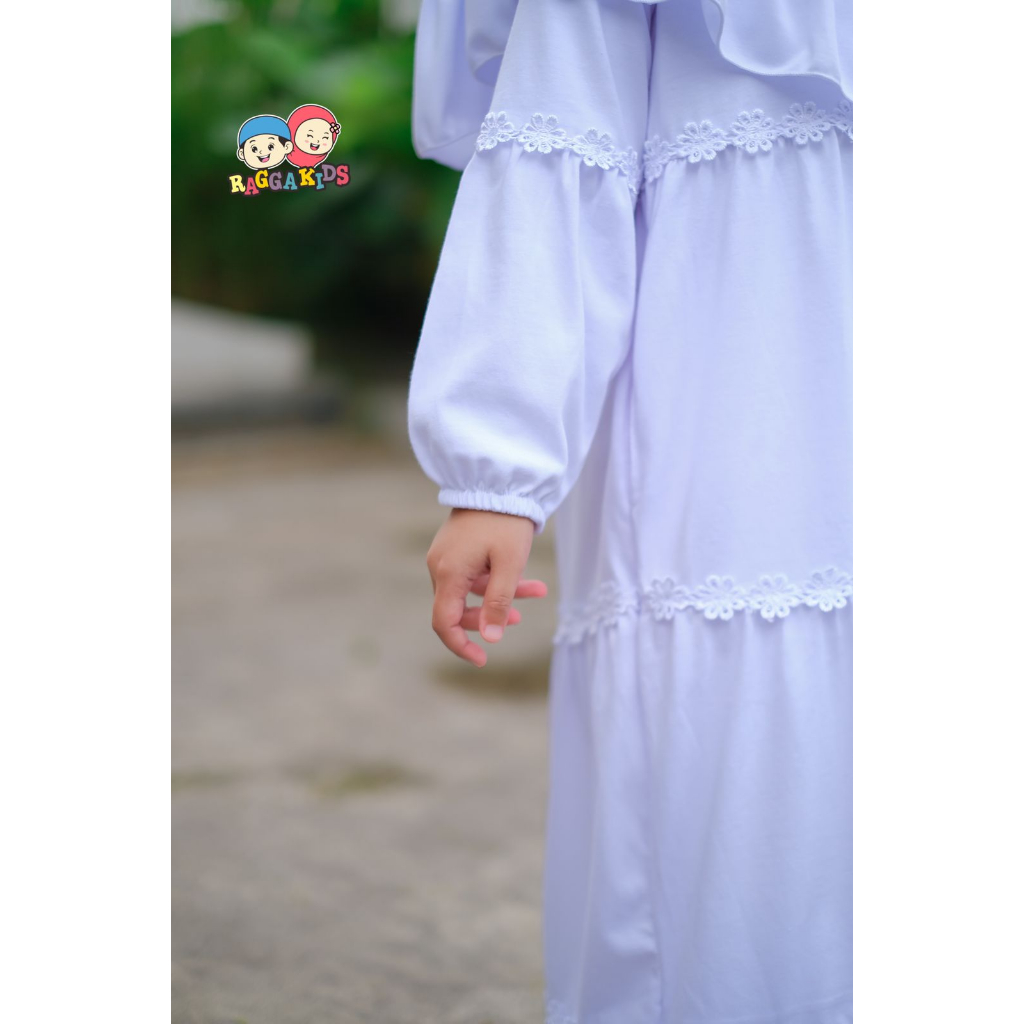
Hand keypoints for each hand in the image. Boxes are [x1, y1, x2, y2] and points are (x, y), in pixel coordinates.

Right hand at [426, 508, 547, 666]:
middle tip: (517, 619)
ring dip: (500, 596)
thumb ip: (499, 603)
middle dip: (488, 617)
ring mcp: (447, 556)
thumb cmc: (506, 521)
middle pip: (457, 608)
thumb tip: (491, 638)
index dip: (460, 645)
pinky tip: (531, 582)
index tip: (481, 660)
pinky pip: (474, 574)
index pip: (444, 623)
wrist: (500, 480)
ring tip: (536, 592)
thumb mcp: (509, 565)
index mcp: (448, 573)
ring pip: (471, 591)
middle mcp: (440, 566)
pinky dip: (497, 580)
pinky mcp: (457, 548)